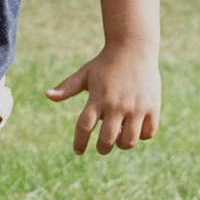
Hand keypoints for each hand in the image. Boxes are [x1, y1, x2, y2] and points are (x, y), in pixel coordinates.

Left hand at [46, 45, 160, 154]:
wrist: (133, 48)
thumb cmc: (106, 63)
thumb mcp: (85, 74)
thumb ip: (67, 87)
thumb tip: (47, 95)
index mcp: (97, 98)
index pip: (84, 127)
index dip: (79, 142)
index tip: (77, 151)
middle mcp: (116, 105)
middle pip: (107, 140)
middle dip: (102, 148)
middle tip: (101, 148)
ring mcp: (136, 107)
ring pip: (129, 141)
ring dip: (122, 144)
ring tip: (119, 138)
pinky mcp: (152, 107)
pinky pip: (148, 133)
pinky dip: (141, 136)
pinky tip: (135, 129)